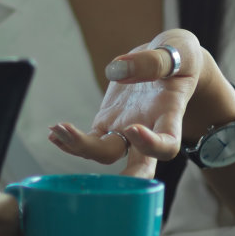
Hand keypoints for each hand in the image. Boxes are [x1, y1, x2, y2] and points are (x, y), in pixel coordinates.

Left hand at [47, 30, 234, 174]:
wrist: (171, 61)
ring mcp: (126, 130)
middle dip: (125, 179)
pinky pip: (89, 140)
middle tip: (108, 185)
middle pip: (139, 165)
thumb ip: (154, 61)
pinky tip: (54, 132)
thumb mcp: (178, 50)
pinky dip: (70, 139)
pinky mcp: (108, 123)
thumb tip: (117, 71)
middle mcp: (149, 130)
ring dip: (81, 148)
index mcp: (170, 115)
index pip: (167, 144)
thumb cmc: (180, 58)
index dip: (151, 144)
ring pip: (105, 153)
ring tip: (58, 130)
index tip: (133, 128)